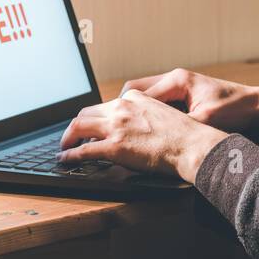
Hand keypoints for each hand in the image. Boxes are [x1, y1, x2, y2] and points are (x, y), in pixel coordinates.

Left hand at [57, 89, 228, 181]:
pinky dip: (70, 155)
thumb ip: (145, 114)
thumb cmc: (185, 135)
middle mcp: (122, 108)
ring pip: (78, 126)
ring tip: (65, 147)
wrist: (192, 146)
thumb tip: (135, 126)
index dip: (97, 117)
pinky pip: (83, 151)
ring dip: (68, 137)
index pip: (107, 104)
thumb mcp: (163, 112)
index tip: (94, 126)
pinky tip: (66, 159)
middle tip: (73, 136)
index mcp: (135, 99)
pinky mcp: (114, 146)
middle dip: (77, 125)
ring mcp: (117, 126)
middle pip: (87, 112)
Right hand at [118, 67, 258, 133]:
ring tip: (127, 130)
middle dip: (123, 109)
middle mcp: (175, 79)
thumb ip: (179, 126)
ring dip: (135, 111)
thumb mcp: (205, 120)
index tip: (114, 126)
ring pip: (145, 95)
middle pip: (135, 91)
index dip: (124, 111)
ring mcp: (179, 86)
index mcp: (177, 80)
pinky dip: (149, 113)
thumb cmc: (235, 110)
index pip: (138, 93)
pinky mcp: (184, 95)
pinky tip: (148, 129)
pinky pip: (157, 101)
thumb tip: (155, 138)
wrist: (257, 106)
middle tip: (114, 128)